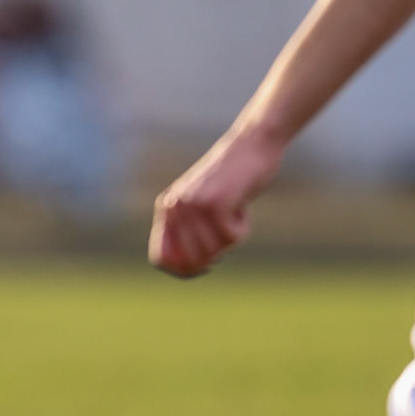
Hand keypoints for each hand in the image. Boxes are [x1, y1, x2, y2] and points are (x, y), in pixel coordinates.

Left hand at [149, 125, 284, 278]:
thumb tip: (192, 268)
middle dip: (214, 256)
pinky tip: (242, 205)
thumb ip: (191, 230)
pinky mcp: (214, 204)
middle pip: (190, 261)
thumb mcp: (204, 202)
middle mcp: (174, 207)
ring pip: (213, 252)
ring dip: (231, 239)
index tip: (206, 266)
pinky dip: (243, 228)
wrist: (253, 144)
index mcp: (167, 207)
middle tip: (228, 232)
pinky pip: (232, 239)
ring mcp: (193, 206)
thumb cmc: (235, 178)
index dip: (182, 271)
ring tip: (234, 211)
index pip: (161, 259)